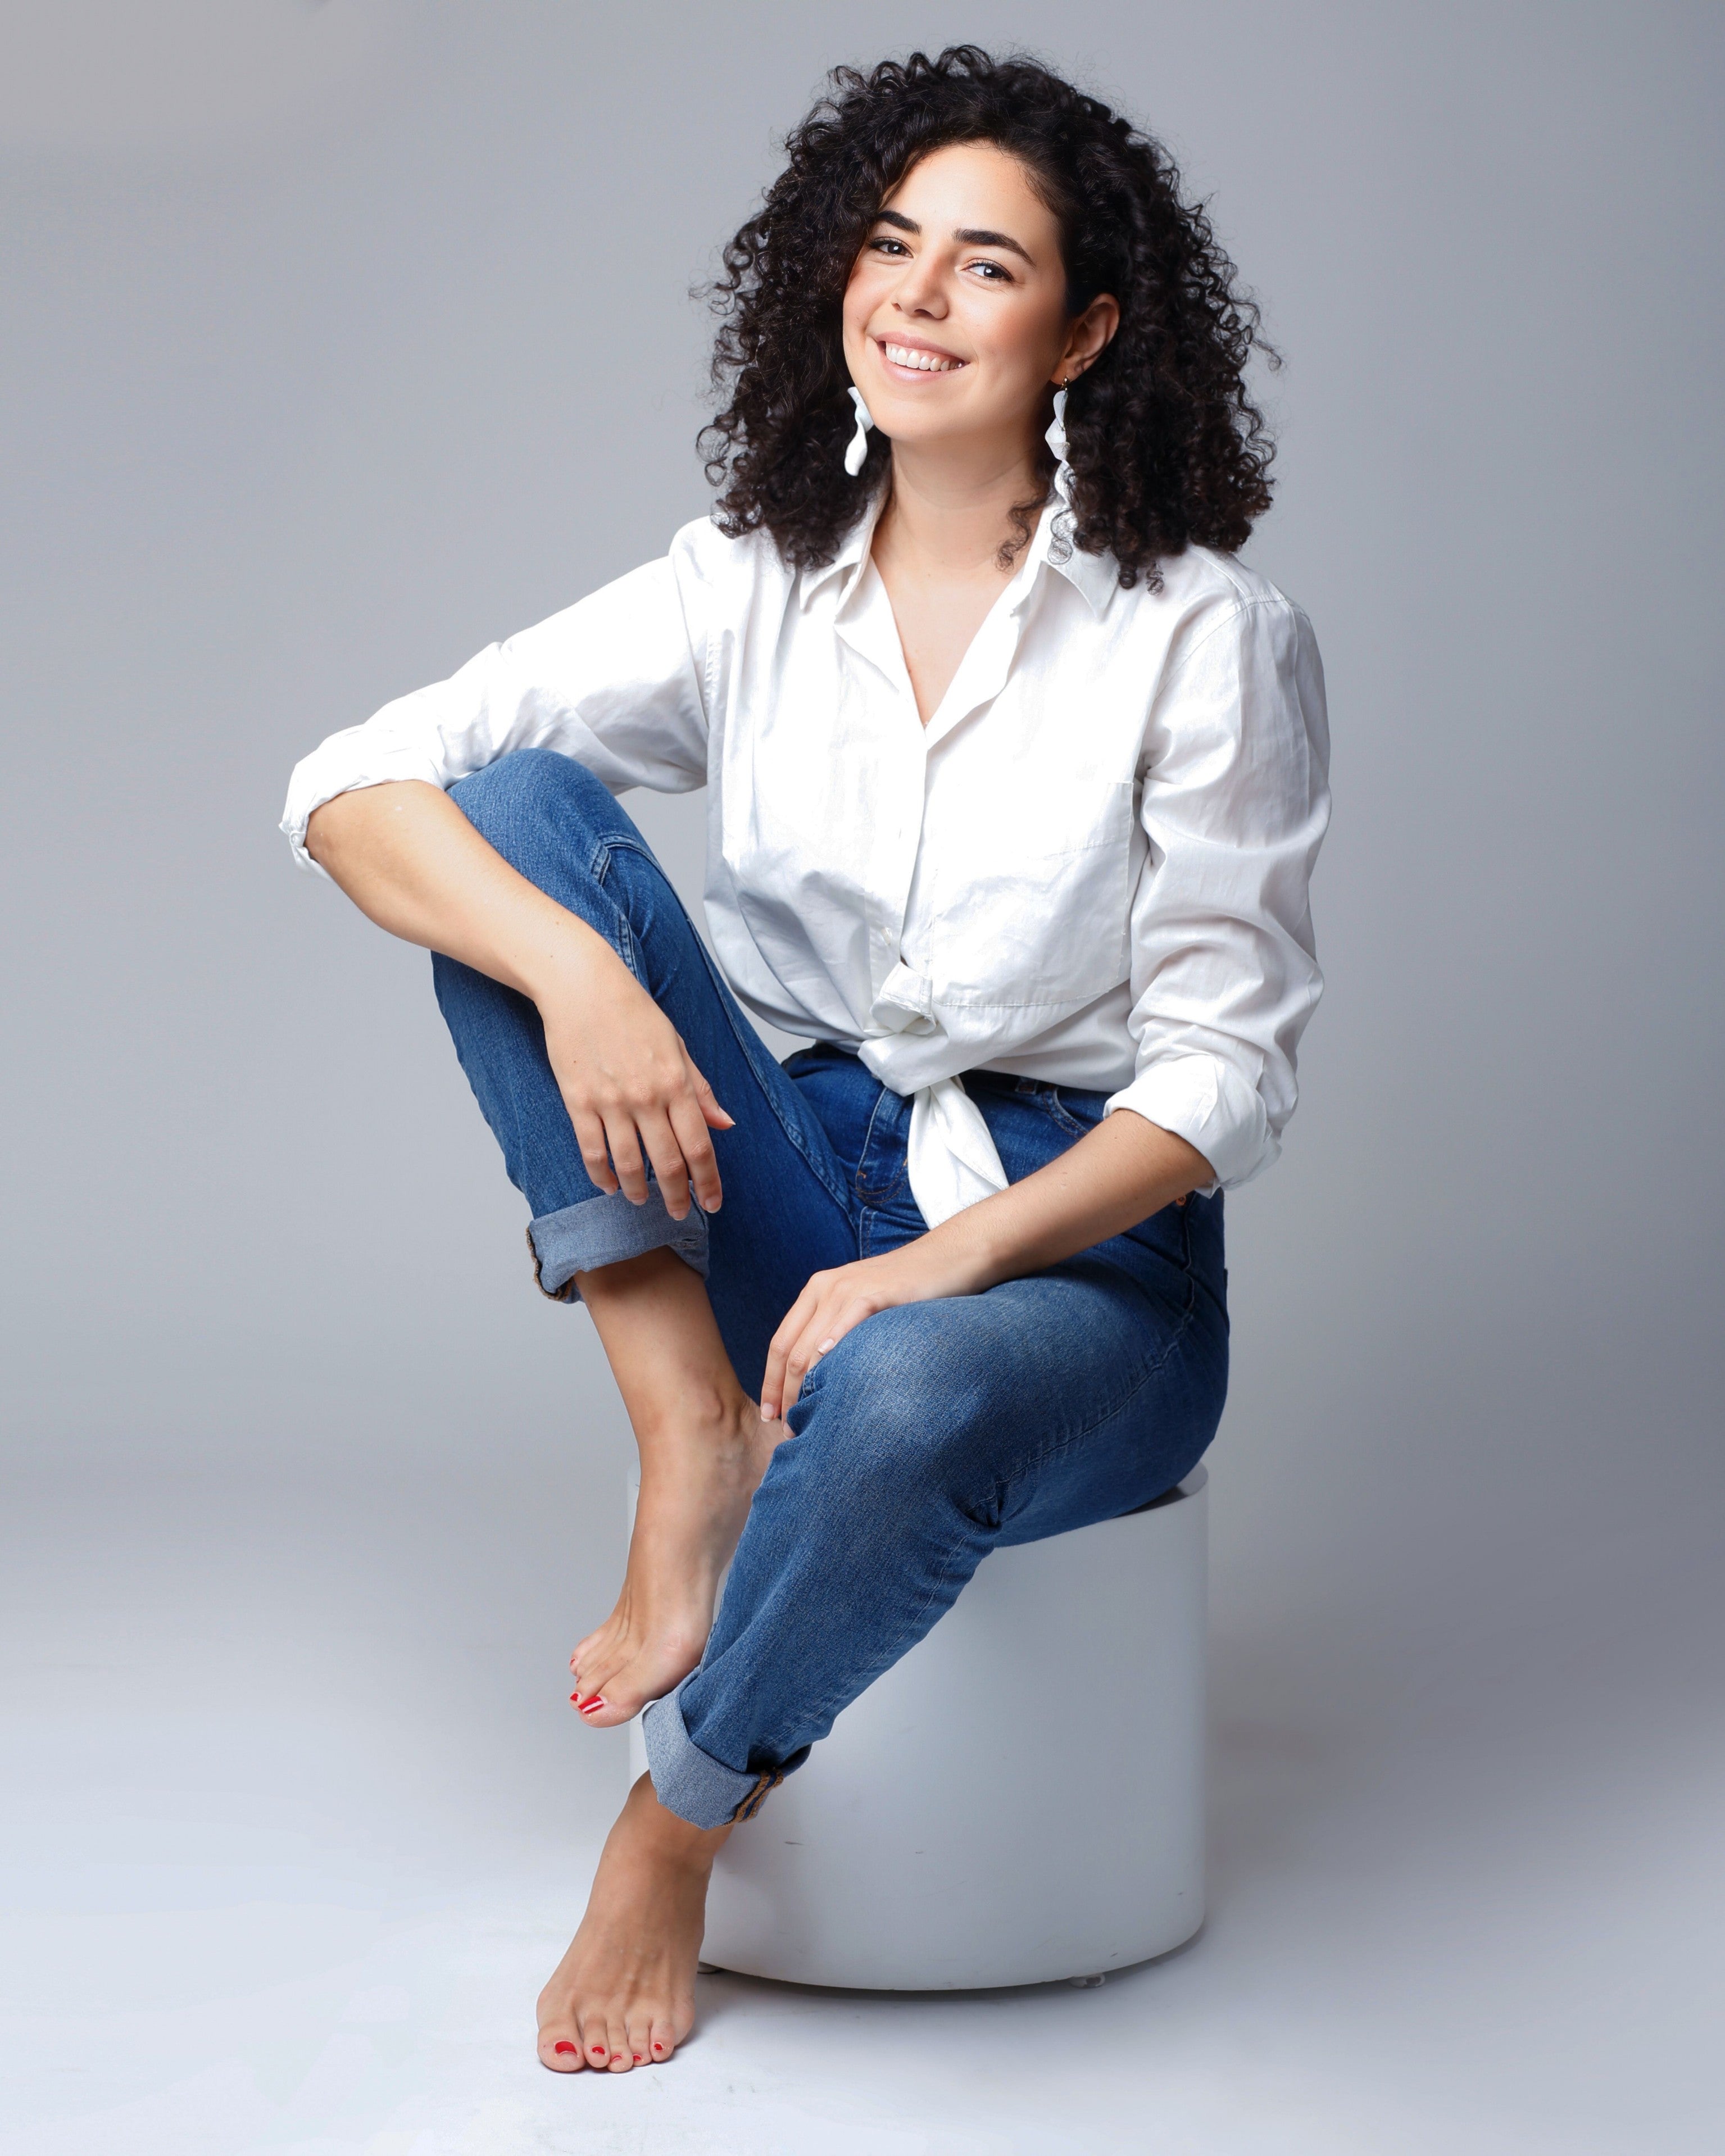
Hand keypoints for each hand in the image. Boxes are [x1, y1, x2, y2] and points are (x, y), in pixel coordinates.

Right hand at [537, 948, 733, 1220]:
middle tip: (681, 1213)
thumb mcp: (677, 1046)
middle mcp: (646, 1096)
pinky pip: (591, 1151)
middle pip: (667, 1162)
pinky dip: (601, 1175)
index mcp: (676, 1082)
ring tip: (643, 1200)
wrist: (581, 986)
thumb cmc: (632, 1012)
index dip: (708, 1181)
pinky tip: (610, 1185)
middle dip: (677, 1196)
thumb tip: (725, 1124)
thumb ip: (701, 1089)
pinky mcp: (578, 1101)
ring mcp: (610, 1101)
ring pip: (628, 1163)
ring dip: (638, 1190)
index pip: (700, 1146)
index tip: (713, 1203)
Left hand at [760, 1236, 989, 1422]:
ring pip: (810, 1346)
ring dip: (803, 1388)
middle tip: (787, 1430)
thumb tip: (818, 1380)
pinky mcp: (875, 1292)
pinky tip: (828, 1377)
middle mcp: (824, 1288)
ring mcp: (848, 1288)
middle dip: (784, 1395)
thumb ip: (836, 1331)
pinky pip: (846, 1324)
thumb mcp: (860, 1307)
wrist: (948, 1258)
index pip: (780, 1343)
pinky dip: (832, 1350)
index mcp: (815, 1292)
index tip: (768, 1415)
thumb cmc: (906, 1291)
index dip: (770, 1382)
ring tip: (804, 1420)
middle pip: (790, 1351)